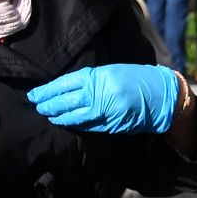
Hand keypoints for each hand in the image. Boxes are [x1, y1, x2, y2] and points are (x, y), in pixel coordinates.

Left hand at [29, 64, 184, 134]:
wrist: (162, 95)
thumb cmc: (139, 79)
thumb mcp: (113, 72)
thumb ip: (92, 80)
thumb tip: (68, 88)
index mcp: (99, 77)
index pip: (65, 84)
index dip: (47, 91)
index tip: (35, 94)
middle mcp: (99, 94)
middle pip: (65, 101)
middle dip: (48, 105)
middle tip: (37, 106)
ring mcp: (104, 111)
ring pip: (73, 116)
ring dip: (59, 117)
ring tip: (49, 115)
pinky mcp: (110, 125)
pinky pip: (87, 125)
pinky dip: (75, 124)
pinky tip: (67, 122)